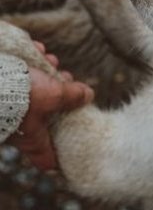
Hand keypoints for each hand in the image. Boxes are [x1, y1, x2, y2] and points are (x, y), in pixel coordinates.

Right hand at [7, 43, 93, 170]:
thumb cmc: (17, 95)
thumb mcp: (54, 95)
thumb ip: (72, 96)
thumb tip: (88, 95)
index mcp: (32, 138)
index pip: (47, 160)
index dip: (60, 158)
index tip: (73, 149)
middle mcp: (19, 128)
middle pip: (47, 117)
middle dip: (59, 95)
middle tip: (66, 80)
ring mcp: (7, 111)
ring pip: (33, 94)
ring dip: (45, 74)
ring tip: (50, 59)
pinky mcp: (0, 91)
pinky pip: (18, 78)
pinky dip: (28, 63)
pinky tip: (36, 49)